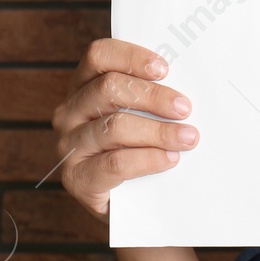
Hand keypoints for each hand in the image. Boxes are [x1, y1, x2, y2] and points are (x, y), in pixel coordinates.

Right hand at [52, 39, 197, 218]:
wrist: (132, 205)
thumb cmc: (142, 148)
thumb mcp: (144, 116)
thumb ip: (154, 97)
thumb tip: (189, 86)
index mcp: (84, 86)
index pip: (98, 56)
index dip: (131, 57)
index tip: (164, 68)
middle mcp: (70, 112)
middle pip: (109, 89)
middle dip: (153, 96)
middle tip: (185, 108)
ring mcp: (69, 146)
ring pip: (114, 127)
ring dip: (158, 131)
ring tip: (188, 137)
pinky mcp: (77, 178)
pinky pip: (114, 163)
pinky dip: (148, 159)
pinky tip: (170, 159)